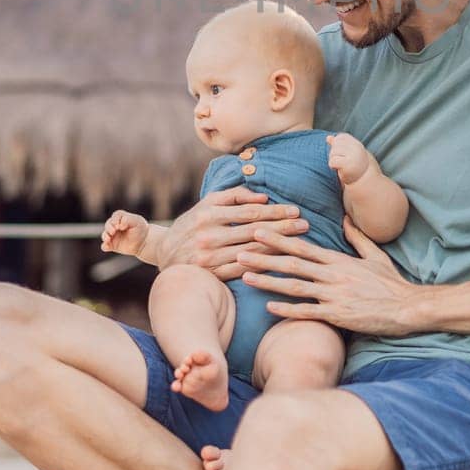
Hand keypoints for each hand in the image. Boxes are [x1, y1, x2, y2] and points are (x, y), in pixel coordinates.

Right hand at [100, 210, 148, 256]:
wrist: (143, 242)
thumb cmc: (140, 229)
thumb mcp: (137, 221)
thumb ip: (128, 219)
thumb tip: (120, 224)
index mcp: (121, 218)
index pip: (116, 216)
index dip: (116, 219)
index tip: (121, 225)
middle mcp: (115, 226)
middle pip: (108, 224)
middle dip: (109, 227)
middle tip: (113, 231)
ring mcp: (113, 236)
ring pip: (104, 234)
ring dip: (105, 236)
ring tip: (108, 239)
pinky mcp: (112, 245)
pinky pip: (105, 246)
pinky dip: (104, 246)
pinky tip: (107, 247)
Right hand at [155, 186, 308, 280]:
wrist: (165, 254)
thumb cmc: (192, 224)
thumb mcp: (207, 203)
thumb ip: (233, 196)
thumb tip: (262, 196)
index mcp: (209, 214)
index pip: (250, 212)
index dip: (275, 211)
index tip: (295, 210)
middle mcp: (209, 235)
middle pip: (255, 231)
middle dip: (283, 227)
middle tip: (304, 224)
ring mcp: (210, 257)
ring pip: (252, 251)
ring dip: (278, 246)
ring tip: (299, 242)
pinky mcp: (212, 274)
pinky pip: (243, 269)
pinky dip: (264, 264)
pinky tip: (280, 261)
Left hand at [239, 217, 422, 336]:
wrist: (408, 307)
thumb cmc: (391, 282)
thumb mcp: (375, 255)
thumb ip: (357, 237)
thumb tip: (345, 218)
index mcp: (339, 259)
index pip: (303, 245)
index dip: (279, 237)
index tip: (258, 230)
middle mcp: (333, 274)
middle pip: (292, 262)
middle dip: (264, 255)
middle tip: (240, 250)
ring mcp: (334, 295)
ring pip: (295, 285)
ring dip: (268, 280)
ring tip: (246, 275)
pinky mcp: (338, 316)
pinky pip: (308, 312)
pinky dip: (287, 310)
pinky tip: (268, 307)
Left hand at [326, 132, 376, 186]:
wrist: (362, 180)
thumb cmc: (354, 165)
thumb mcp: (348, 153)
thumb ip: (338, 144)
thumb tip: (328, 137)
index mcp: (357, 143)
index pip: (340, 137)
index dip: (338, 146)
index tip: (344, 155)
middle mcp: (356, 148)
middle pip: (335, 145)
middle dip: (335, 154)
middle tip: (343, 162)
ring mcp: (353, 156)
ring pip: (332, 153)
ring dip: (334, 160)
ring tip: (342, 166)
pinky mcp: (348, 164)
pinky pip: (332, 162)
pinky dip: (333, 167)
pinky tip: (340, 170)